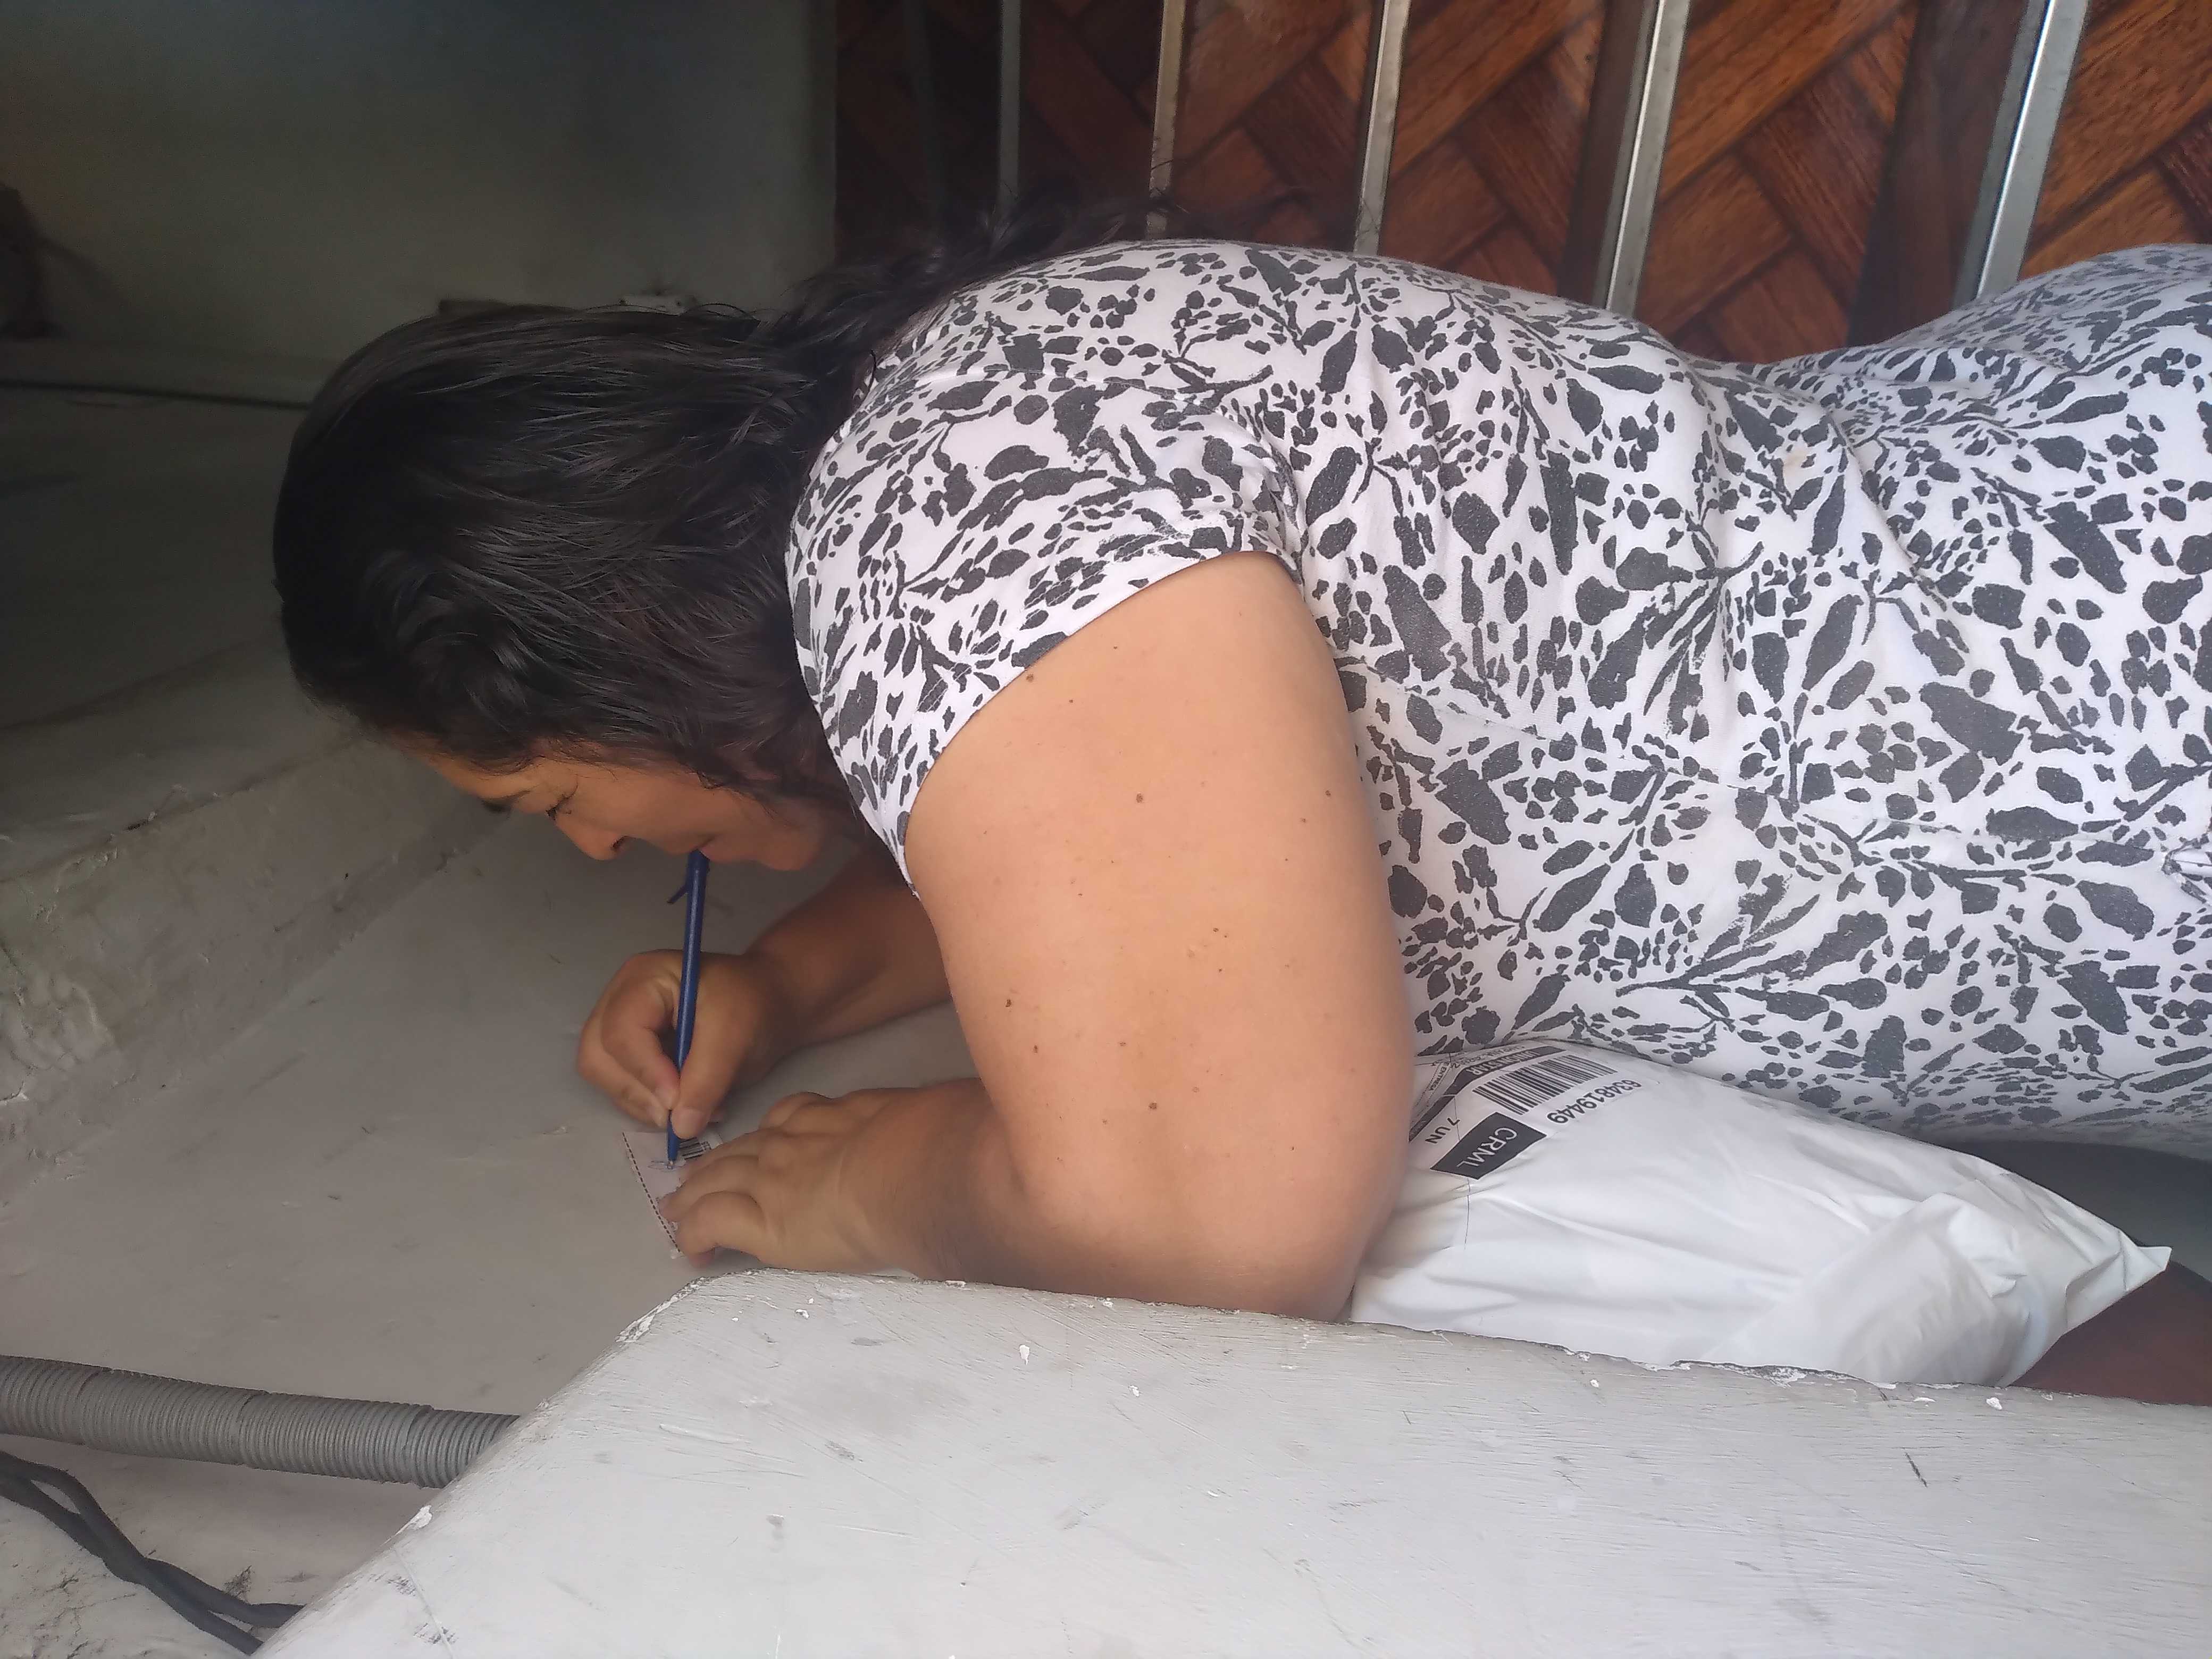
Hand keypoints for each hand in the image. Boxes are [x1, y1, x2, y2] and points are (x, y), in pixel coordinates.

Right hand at [576, 951, 793, 1137]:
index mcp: (644, 979)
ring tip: (693, 1112)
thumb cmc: (754, 1006)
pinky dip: (650, 1106)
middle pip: (599, 1055)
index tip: (676, 1102)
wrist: (769, 1003)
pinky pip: (623, 1087)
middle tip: (676, 1116)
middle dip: (636, 1092)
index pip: (622, 1031)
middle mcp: (621, 999)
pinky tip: (688, 1108)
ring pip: (604, 1077)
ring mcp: (621, 1026)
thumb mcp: (736, 1037)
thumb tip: (681, 1128)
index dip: (645, 1071)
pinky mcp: (631, 1053)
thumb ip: (707, 1079)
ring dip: (644, 1104)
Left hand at [661, 1085, 935, 1269]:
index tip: (757, 1146)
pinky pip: (709, 1223)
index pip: (783, 1121)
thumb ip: (903, 1132)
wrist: (912, 1170)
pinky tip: (690, 1249)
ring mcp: (769, 1179)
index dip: (763, 1137)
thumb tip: (929, 1143)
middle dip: (713, 1164)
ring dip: (691, 1196)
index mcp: (828, 1118)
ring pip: (714, 1182)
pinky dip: (692, 1234)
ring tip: (676, 1210)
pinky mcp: (759, 1221)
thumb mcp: (915, 1122)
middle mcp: (788, 1142)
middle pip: (738, 1150)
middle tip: (691, 1177)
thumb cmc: (928, 1147)